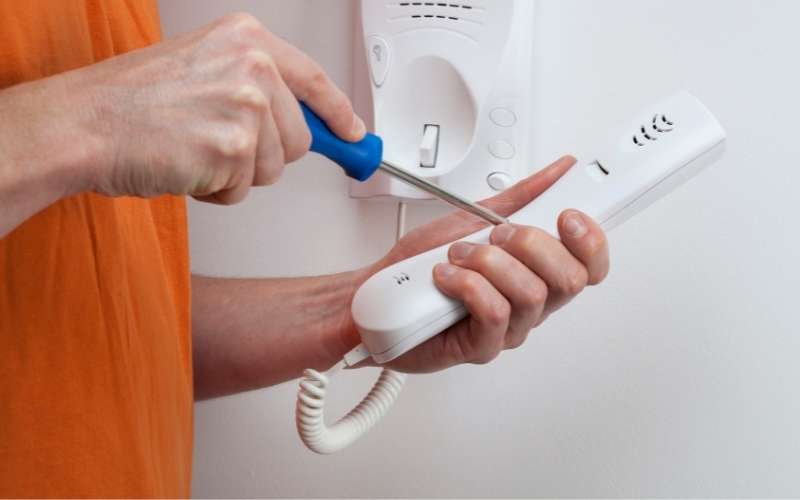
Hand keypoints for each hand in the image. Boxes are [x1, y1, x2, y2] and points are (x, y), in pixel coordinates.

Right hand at [70, 12, 364, 203]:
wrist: (84, 123)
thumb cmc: (131, 100)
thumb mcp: (203, 68)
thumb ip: (256, 86)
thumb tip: (309, 123)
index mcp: (246, 39)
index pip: (314, 80)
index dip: (338, 113)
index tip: (353, 133)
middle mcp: (253, 66)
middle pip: (299, 138)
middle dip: (265, 154)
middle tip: (218, 144)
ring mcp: (246, 106)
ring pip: (274, 168)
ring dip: (236, 173)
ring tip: (194, 150)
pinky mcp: (233, 148)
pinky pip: (243, 191)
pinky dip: (215, 190)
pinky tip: (185, 165)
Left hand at [362, 156, 609, 371]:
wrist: (376, 296)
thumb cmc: (420, 266)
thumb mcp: (472, 219)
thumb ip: (519, 198)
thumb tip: (560, 170)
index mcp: (535, 274)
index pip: (590, 266)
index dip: (591, 240)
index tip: (567, 215)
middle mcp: (528, 304)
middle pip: (569, 279)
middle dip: (531, 243)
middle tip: (495, 234)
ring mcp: (508, 329)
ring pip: (530, 294)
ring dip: (488, 263)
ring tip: (457, 256)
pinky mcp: (481, 348)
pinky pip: (495, 313)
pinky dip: (467, 285)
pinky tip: (446, 277)